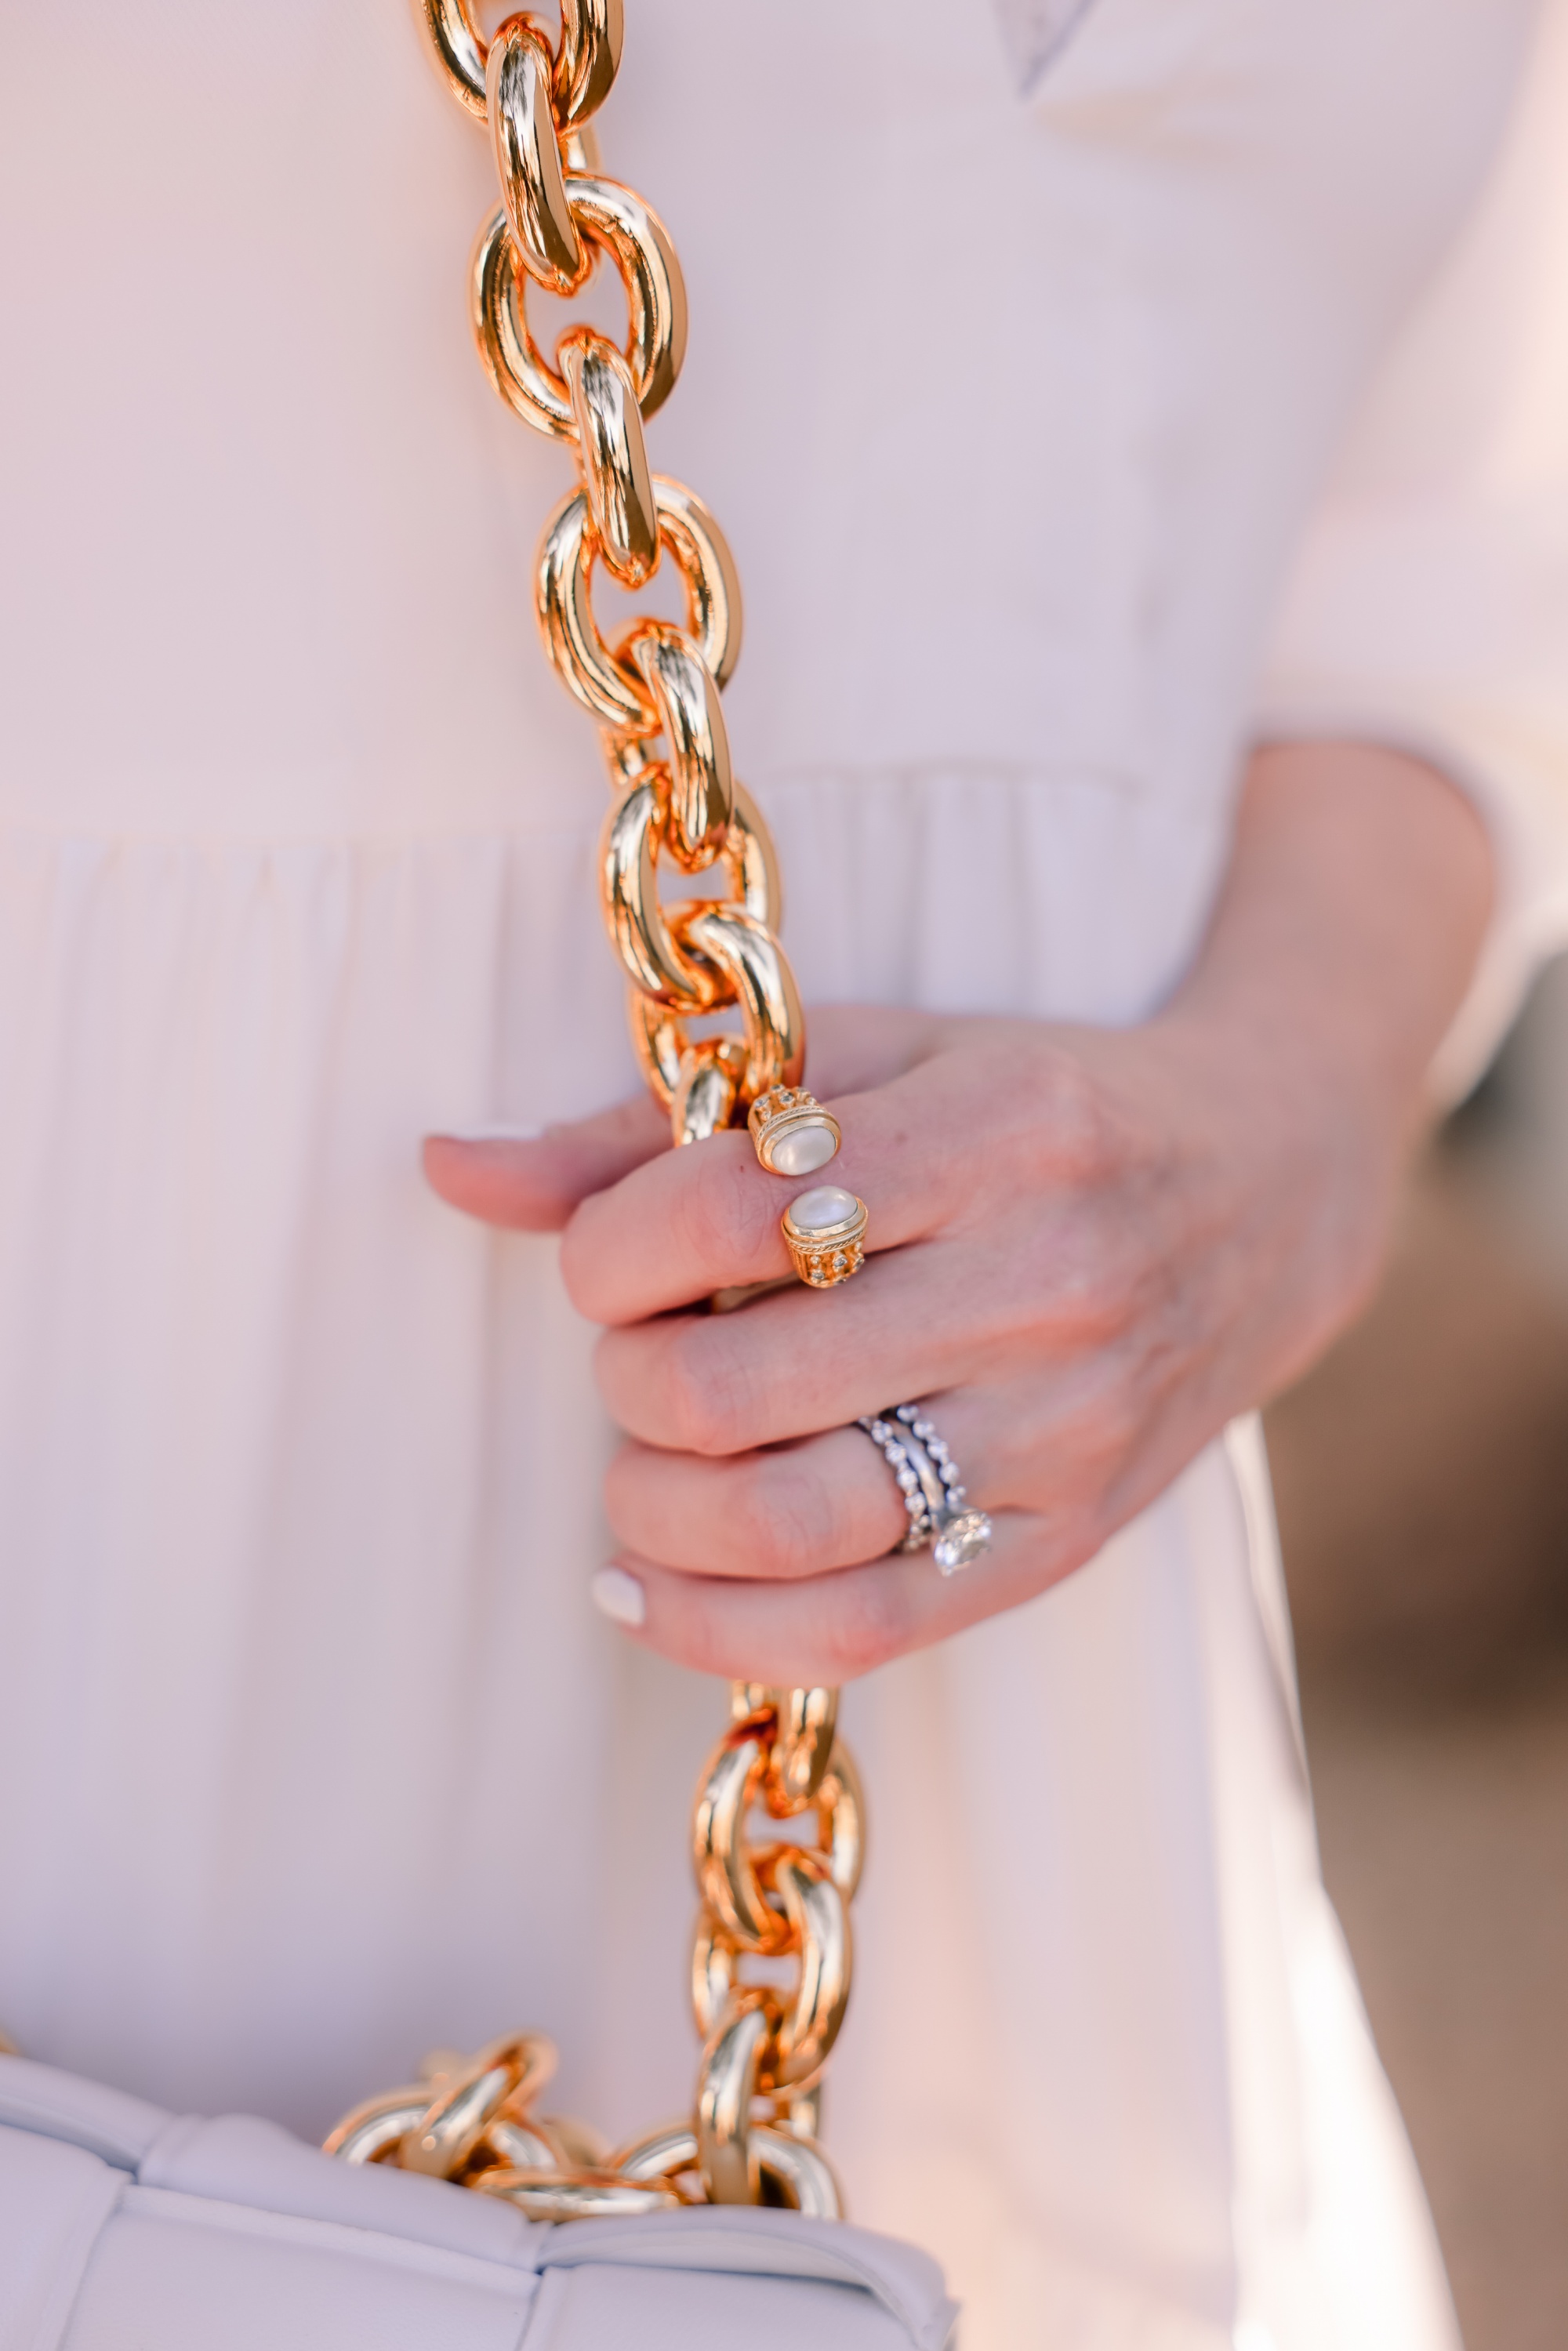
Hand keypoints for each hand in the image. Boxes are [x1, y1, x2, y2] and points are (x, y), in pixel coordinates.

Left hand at [426, 743, 1491, 1683]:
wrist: (1269, 1185)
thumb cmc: (1035, 1104)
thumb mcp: (867, 1061)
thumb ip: (653, 1123)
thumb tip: (447, 1164)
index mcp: (990, 1133)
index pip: (726, 1214)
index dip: (606, 1251)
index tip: (612, 1258)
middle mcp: (1044, 1284)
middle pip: (737, 1392)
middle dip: (630, 1383)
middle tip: (643, 1354)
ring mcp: (1069, 1425)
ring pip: (795, 1531)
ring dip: (656, 1512)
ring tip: (642, 1469)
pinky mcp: (1073, 1532)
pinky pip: (872, 1632)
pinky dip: (721, 1630)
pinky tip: (647, 1584)